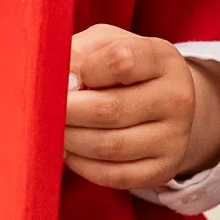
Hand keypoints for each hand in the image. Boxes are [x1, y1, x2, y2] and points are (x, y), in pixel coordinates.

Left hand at [61, 25, 219, 191]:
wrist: (163, 102)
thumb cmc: (121, 67)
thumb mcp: (104, 44)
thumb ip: (79, 52)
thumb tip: (60, 82)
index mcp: (162, 57)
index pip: (121, 61)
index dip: (85, 70)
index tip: (67, 77)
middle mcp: (177, 98)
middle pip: (109, 109)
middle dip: (67, 112)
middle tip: (43, 111)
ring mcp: (174, 138)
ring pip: (108, 146)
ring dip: (70, 140)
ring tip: (54, 130)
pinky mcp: (164, 169)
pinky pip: (114, 175)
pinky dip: (82, 165)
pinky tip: (70, 151)